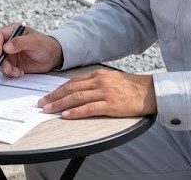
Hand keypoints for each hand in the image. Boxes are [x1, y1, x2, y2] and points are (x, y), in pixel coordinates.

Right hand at [0, 23, 62, 76]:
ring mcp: (9, 53)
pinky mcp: (12, 63)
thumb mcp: (35, 42)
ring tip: (16, 72)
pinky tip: (19, 73)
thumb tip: (6, 47)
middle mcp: (8, 41)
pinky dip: (10, 73)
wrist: (53, 57)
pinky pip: (5, 69)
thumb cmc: (46, 45)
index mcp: (13, 31)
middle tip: (8, 68)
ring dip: (5, 68)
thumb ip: (20, 42)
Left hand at [38, 69, 156, 118]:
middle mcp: (99, 81)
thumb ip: (95, 83)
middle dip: (54, 96)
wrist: (149, 91)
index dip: (58, 89)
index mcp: (98, 74)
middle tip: (42, 103)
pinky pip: (89, 108)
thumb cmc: (130, 87)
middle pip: (71, 88)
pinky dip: (76, 112)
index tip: (48, 96)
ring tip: (49, 109)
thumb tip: (78, 90)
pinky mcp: (111, 104)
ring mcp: (104, 93)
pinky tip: (66, 115)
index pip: (73, 82)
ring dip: (61, 104)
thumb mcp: (110, 79)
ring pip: (77, 97)